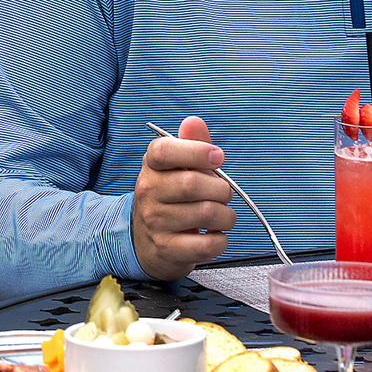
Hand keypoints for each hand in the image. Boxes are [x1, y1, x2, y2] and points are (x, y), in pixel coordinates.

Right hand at [129, 116, 234, 279]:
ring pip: (207, 213)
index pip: (164, 150)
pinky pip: (208, 244)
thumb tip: (194, 122)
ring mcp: (156, 223)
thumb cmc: (168, 200)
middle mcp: (148, 193)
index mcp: (151, 167)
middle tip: (222, 194)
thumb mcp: (176, 170)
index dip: (196, 151)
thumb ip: (190, 145)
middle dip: (221, 189)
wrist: (145, 243)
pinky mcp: (168, 249)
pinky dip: (221, 240)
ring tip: (221, 216)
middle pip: (193, 184)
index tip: (217, 157)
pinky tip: (214, 235)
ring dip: (227, 216)